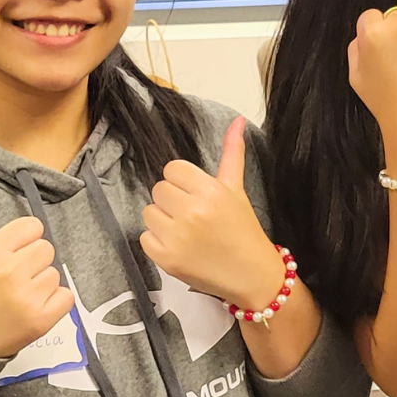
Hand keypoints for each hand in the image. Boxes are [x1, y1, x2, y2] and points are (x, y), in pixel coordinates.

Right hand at [0, 180, 75, 358]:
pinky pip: (66, 296)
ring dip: (41, 284)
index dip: (23, 241)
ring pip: (55, 273)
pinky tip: (31, 309)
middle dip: (32, 262)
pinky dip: (54, 303)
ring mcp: (27, 297)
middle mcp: (9, 272)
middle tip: (11, 280)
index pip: (32, 227)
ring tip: (17, 296)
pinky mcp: (41, 319)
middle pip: (46, 248)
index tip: (9, 256)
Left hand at [140, 118, 283, 307]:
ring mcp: (177, 236)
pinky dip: (158, 243)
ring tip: (186, 232)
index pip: (172, 169)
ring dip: (163, 221)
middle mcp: (192, 212)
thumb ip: (232, 153)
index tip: (196, 196)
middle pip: (158, 189)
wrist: (251, 275)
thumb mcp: (237, 190)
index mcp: (210, 191)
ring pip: (149, 212)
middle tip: (192, 216)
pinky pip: (145, 237)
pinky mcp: (166, 258)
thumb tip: (237, 120)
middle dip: (172, 201)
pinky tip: (180, 247)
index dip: (183, 183)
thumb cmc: (243, 231)